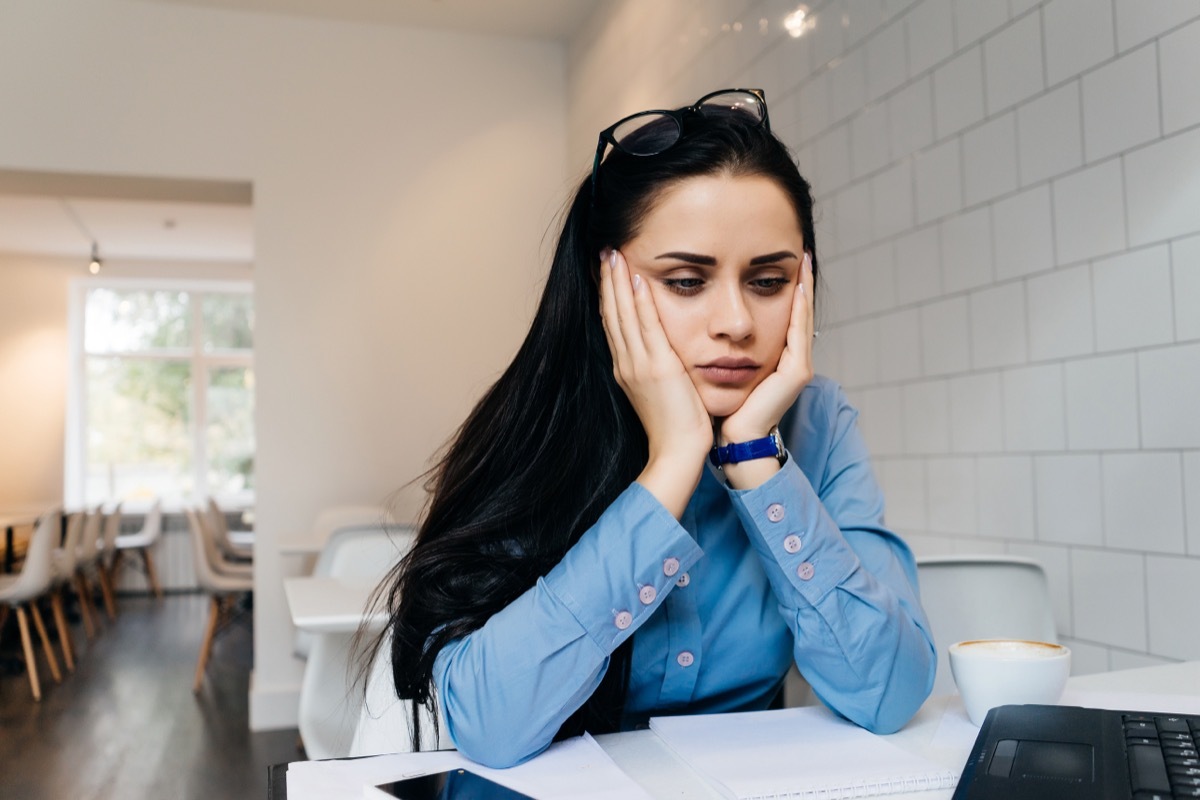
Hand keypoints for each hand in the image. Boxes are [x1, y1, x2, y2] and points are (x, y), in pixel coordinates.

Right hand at [599, 249, 711, 516]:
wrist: (677, 453)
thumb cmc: (676, 429)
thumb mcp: (660, 394)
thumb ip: (657, 372)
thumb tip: (660, 357)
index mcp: (626, 370)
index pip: (614, 325)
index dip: (609, 296)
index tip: (608, 271)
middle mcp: (626, 364)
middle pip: (612, 314)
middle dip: (608, 282)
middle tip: (605, 252)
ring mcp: (638, 365)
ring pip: (623, 315)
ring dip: (618, 282)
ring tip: (615, 255)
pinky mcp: (657, 368)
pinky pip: (646, 327)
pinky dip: (638, 302)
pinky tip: (636, 279)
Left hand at [719, 253, 814, 486]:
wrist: (732, 437)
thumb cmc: (721, 406)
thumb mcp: (721, 366)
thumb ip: (720, 344)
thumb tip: (699, 321)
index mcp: (771, 356)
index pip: (780, 313)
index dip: (781, 286)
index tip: (781, 258)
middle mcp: (790, 358)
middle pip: (796, 311)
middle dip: (800, 280)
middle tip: (803, 248)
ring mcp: (798, 365)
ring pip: (802, 316)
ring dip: (805, 286)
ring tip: (806, 258)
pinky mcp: (797, 372)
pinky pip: (800, 332)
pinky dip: (802, 308)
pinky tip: (800, 285)